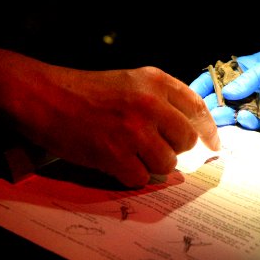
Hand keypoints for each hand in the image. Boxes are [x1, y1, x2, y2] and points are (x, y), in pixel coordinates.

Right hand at [0, 47, 220, 187]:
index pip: (198, 109)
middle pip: (186, 141)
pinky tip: (117, 162)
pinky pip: (141, 178)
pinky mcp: (115, 156)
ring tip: (132, 154)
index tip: (213, 145)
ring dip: (153, 164)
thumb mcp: (131, 80)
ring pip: (167, 164)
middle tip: (155, 146)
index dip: (209, 131)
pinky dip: (131, 175)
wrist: (46, 98)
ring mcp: (132, 132)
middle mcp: (149, 104)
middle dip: (175, 148)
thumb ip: (162, 98)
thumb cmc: (88, 90)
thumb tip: (192, 128)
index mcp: (155, 82)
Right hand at [189, 33, 259, 128]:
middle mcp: (243, 89)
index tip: (190, 96)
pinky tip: (246, 119)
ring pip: (233, 114)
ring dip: (226, 118)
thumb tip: (227, 91)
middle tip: (205, 114)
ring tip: (223, 118)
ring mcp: (254, 104)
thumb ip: (250, 78)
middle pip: (219, 100)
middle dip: (210, 107)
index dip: (200, 87)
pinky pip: (252, 124)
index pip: (213, 79)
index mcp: (239, 71)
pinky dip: (248, 123)